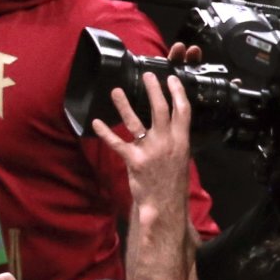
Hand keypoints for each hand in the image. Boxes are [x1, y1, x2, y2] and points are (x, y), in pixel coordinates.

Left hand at [91, 69, 192, 211]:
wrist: (165, 204)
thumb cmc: (172, 181)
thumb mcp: (182, 158)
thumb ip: (176, 141)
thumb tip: (172, 125)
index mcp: (181, 141)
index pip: (183, 112)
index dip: (178, 93)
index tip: (172, 79)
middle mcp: (167, 142)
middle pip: (160, 109)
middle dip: (154, 90)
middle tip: (148, 75)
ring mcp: (150, 150)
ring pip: (135, 122)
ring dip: (124, 105)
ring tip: (115, 91)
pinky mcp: (133, 160)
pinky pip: (117, 142)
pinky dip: (105, 132)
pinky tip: (96, 122)